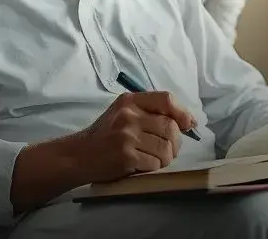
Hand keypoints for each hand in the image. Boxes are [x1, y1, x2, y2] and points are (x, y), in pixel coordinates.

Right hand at [80, 91, 196, 182]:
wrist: (78, 156)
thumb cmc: (105, 135)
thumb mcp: (123, 113)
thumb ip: (149, 112)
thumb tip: (187, 121)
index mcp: (130, 101)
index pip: (166, 99)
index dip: (182, 112)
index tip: (188, 125)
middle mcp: (129, 115)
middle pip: (169, 127)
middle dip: (175, 143)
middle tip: (168, 150)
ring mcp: (127, 136)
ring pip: (165, 148)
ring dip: (165, 158)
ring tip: (153, 159)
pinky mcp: (126, 156)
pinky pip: (155, 163)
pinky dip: (153, 167)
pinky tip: (142, 165)